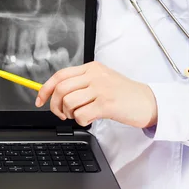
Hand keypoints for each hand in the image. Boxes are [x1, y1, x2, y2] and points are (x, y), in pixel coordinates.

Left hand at [35, 61, 157, 127]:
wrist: (148, 102)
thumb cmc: (125, 94)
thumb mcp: (102, 80)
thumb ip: (82, 83)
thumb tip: (56, 93)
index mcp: (91, 68)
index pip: (60, 75)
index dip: (45, 89)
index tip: (40, 100)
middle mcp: (95, 75)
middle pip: (60, 89)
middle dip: (55, 106)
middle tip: (62, 114)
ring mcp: (101, 89)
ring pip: (69, 102)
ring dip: (69, 114)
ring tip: (79, 115)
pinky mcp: (106, 104)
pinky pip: (81, 115)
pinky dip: (81, 121)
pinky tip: (90, 119)